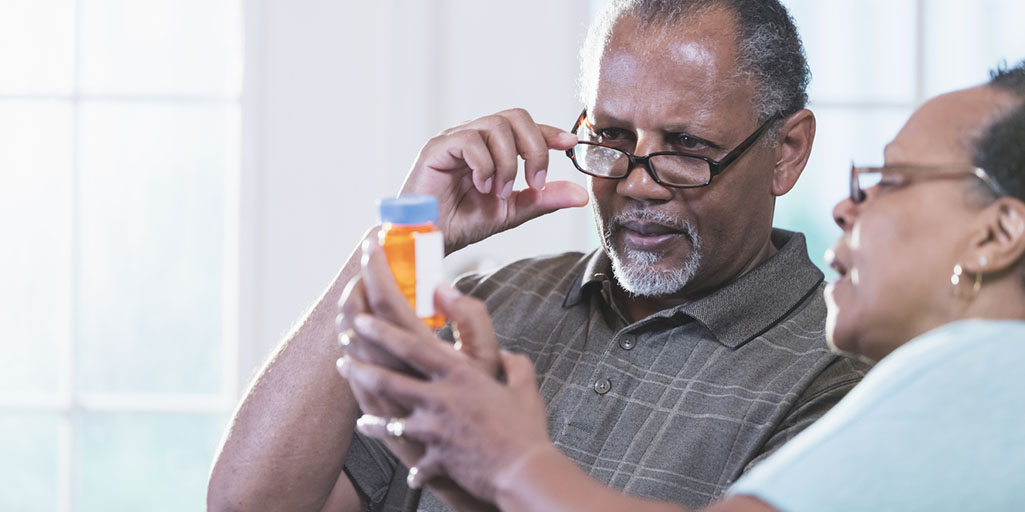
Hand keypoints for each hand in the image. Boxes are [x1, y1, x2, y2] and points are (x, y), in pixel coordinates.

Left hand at [337, 294, 551, 503]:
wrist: (522, 472)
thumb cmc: (526, 430)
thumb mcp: (525, 387)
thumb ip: (515, 365)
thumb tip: (509, 356)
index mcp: (459, 376)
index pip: (412, 348)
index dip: (383, 332)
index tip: (361, 321)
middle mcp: (439, 398)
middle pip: (388, 380)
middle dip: (361, 368)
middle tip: (342, 359)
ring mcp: (433, 429)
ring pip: (389, 419)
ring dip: (369, 415)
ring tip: (359, 415)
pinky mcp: (434, 457)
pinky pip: (413, 461)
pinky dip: (407, 463)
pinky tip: (401, 464)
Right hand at [400, 108, 588, 252]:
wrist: (431, 239)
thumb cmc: (463, 222)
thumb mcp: (512, 212)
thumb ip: (543, 199)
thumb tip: (580, 194)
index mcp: (492, 147)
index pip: (525, 127)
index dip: (549, 132)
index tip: (569, 144)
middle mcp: (474, 136)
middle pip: (516, 117)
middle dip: (534, 149)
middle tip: (534, 183)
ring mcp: (455, 138)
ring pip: (497, 127)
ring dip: (507, 164)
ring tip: (498, 192)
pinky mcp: (437, 147)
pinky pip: (471, 140)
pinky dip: (484, 165)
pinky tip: (480, 187)